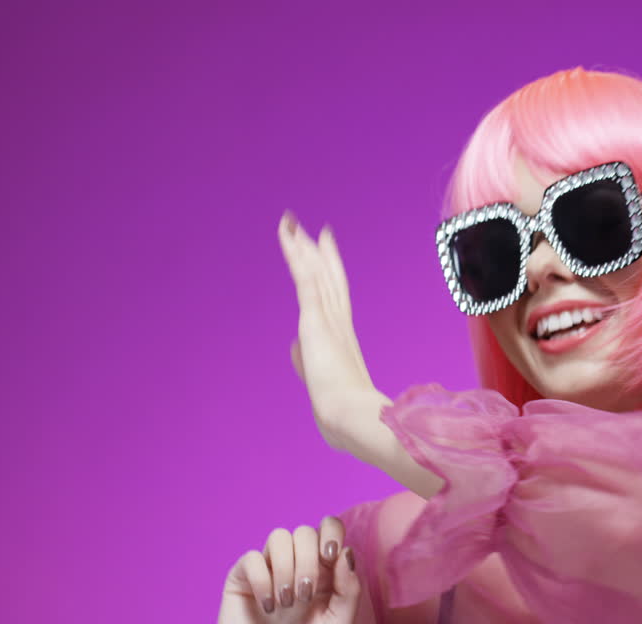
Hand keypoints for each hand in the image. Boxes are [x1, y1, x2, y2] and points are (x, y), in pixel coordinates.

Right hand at [218, 517, 360, 623]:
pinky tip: (268, 606)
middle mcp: (296, 560)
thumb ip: (348, 589)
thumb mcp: (338, 619)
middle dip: (307, 561)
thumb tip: (346, 553)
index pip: (329, 526)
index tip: (329, 556)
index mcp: (323, 566)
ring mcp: (269, 566)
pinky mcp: (242, 577)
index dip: (330, 531)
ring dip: (285, 568)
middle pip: (304, 531)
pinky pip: (251, 558)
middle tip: (305, 595)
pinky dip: (261, 580)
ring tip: (286, 602)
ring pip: (278, 536)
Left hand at [277, 212, 377, 448]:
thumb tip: (296, 348)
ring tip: (291, 224)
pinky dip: (297, 257)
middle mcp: (338, 321)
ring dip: (302, 247)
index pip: (336, 295)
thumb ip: (307, 362)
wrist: (350, 418)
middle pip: (329, 277)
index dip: (332, 270)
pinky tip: (291, 238)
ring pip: (315, 273)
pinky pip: (304, 280)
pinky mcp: (315, 320)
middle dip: (319, 252)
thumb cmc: (343, 413)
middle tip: (313, 229)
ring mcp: (327, 319)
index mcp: (342, 336)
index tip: (326, 249)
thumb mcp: (320, 382)